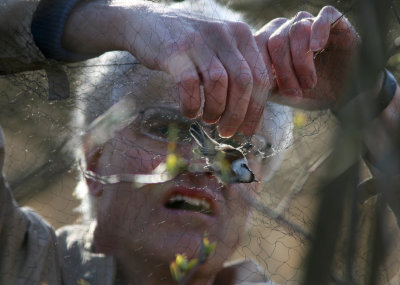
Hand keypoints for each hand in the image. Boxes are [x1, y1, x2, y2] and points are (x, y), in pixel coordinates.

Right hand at [63, 1, 272, 136]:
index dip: (256, 109)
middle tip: (227, 131)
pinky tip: (189, 112)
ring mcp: (199, 40)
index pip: (260, 77)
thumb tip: (250, 112)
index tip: (247, 130)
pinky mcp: (175, 50)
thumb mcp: (219, 47)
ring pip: (219, 83)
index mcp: (241, 35)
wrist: (146, 23)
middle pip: (243, 82)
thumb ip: (237, 69)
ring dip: (215, 110)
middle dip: (237, 114)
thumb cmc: (188, 45)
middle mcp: (224, 34)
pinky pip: (190, 85)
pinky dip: (192, 105)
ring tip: (207, 120)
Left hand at [255, 6, 358, 109]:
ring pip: (297, 30)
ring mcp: (310, 23)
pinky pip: (324, 15)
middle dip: (284, 71)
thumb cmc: (310, 94)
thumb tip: (247, 86)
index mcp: (271, 42)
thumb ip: (264, 86)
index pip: (257, 46)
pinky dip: (319, 30)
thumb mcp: (282, 93)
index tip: (268, 91)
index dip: (262, 68)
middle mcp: (288, 29)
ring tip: (310, 84)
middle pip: (276, 41)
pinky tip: (317, 47)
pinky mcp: (335, 21)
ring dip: (302, 62)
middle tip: (294, 93)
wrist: (343, 96)